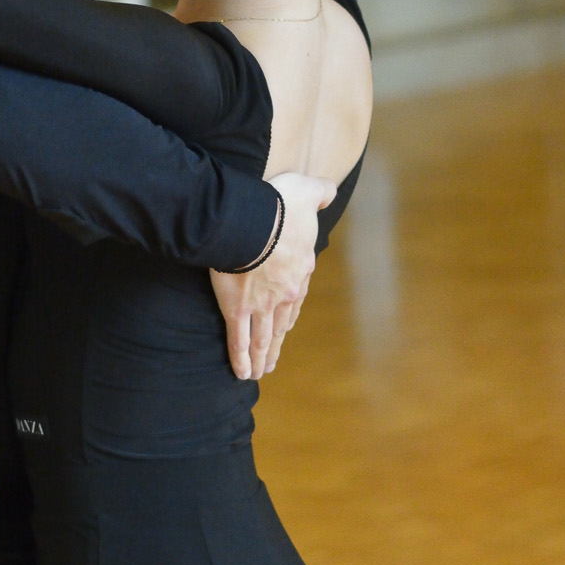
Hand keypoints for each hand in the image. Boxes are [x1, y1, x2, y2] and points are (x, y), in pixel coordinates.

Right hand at [210, 171, 334, 381]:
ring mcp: (261, 305)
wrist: (255, 221)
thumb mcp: (309, 192)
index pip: (296, 299)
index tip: (284, 326)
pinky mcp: (237, 309)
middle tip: (271, 360)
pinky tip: (241, 373)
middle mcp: (284, 294)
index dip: (289, 314)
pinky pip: (239, 339)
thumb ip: (321, 192)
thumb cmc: (280, 206)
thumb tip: (327, 191)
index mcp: (300, 271)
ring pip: (262, 337)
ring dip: (261, 357)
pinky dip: (240, 357)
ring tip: (258, 373)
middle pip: (280, 326)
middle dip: (275, 345)